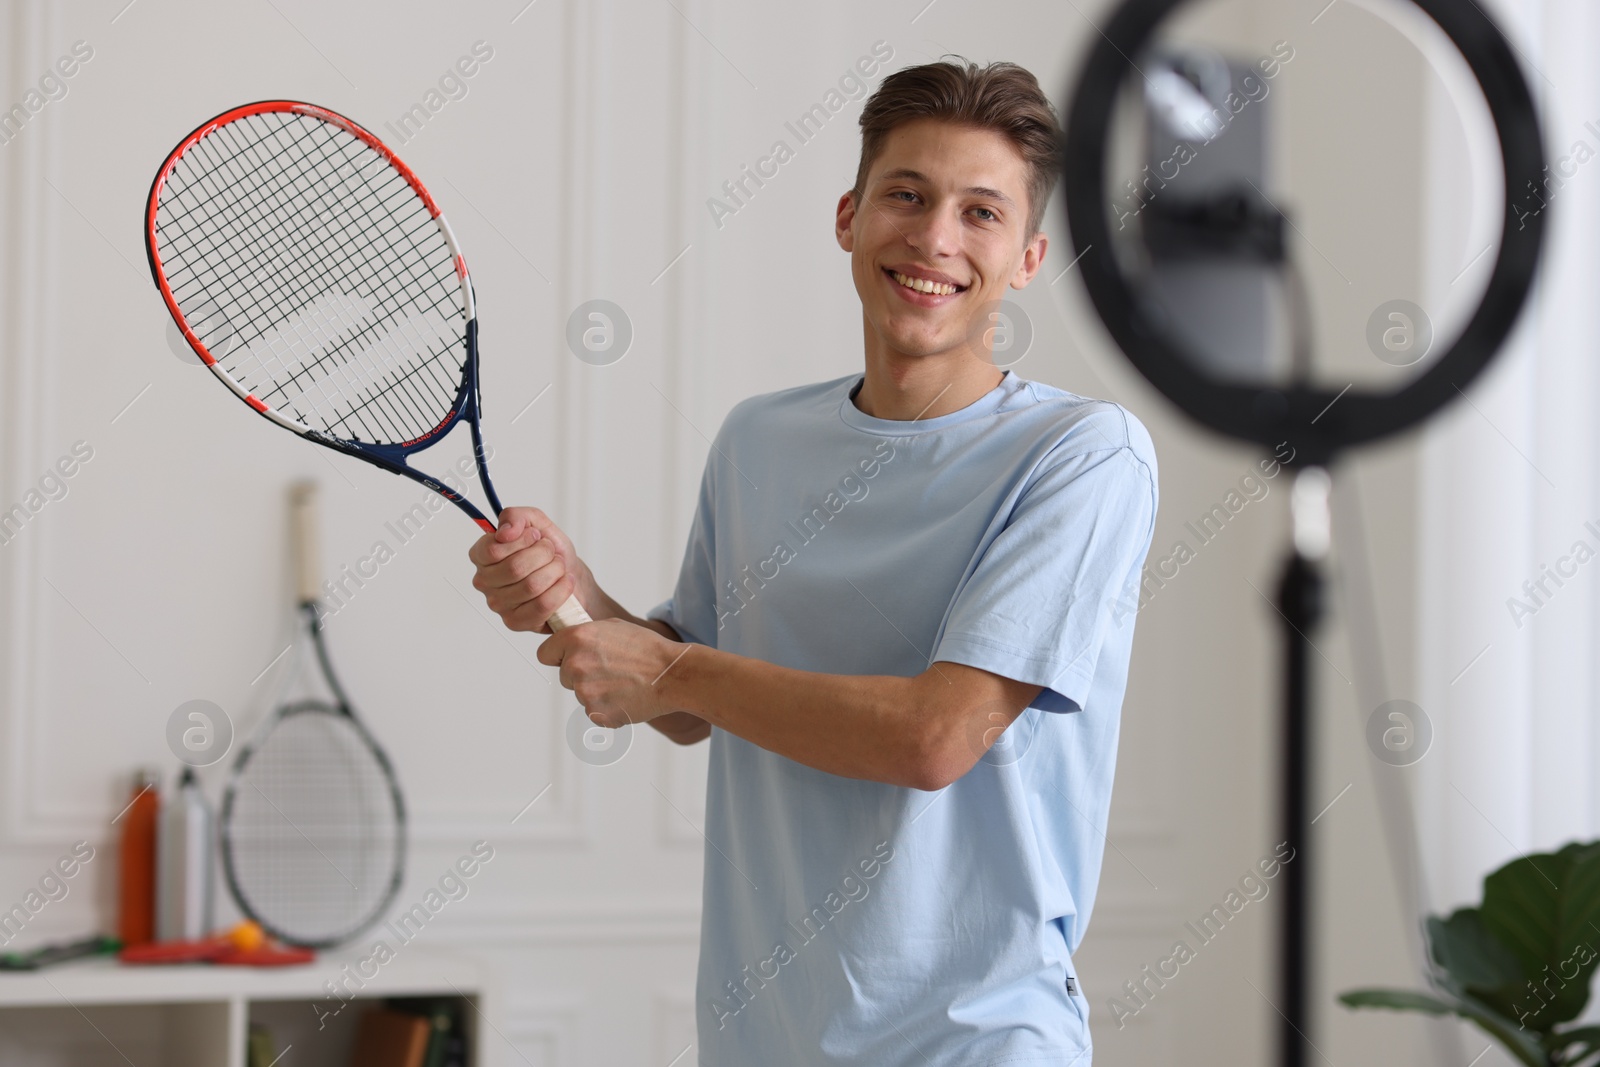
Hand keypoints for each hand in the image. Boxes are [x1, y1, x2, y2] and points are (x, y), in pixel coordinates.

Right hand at [468, 507, 591, 632]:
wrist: (572, 577)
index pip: (493, 549)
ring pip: (531, 586)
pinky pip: (542, 605)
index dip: (522, 540)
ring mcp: (498, 604)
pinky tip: (564, 583)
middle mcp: (484, 581)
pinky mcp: (515, 622)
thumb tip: (505, 530)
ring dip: (554, 571)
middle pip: (515, 568)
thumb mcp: (537, 523)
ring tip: (559, 567)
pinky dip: (560, 590)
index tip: (535, 536)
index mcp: (482, 556)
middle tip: (551, 553)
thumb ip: (517, 516)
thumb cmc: (551, 553)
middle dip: (543, 555)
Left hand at [537, 619, 689, 727]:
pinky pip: (594, 711)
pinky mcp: (596, 713)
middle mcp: (575, 665)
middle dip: (581, 675)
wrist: (671, 674)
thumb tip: (568, 643)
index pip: (544, 654)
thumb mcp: (612, 626)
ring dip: (597, 692)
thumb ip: (584, 635)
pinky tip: (626, 697)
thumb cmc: (646, 648)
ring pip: (581, 694)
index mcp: (576, 639)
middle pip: (564, 677)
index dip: (558, 656)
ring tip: (623, 682)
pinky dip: (607, 708)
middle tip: (611, 670)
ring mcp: (584, 692)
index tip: (569, 659)